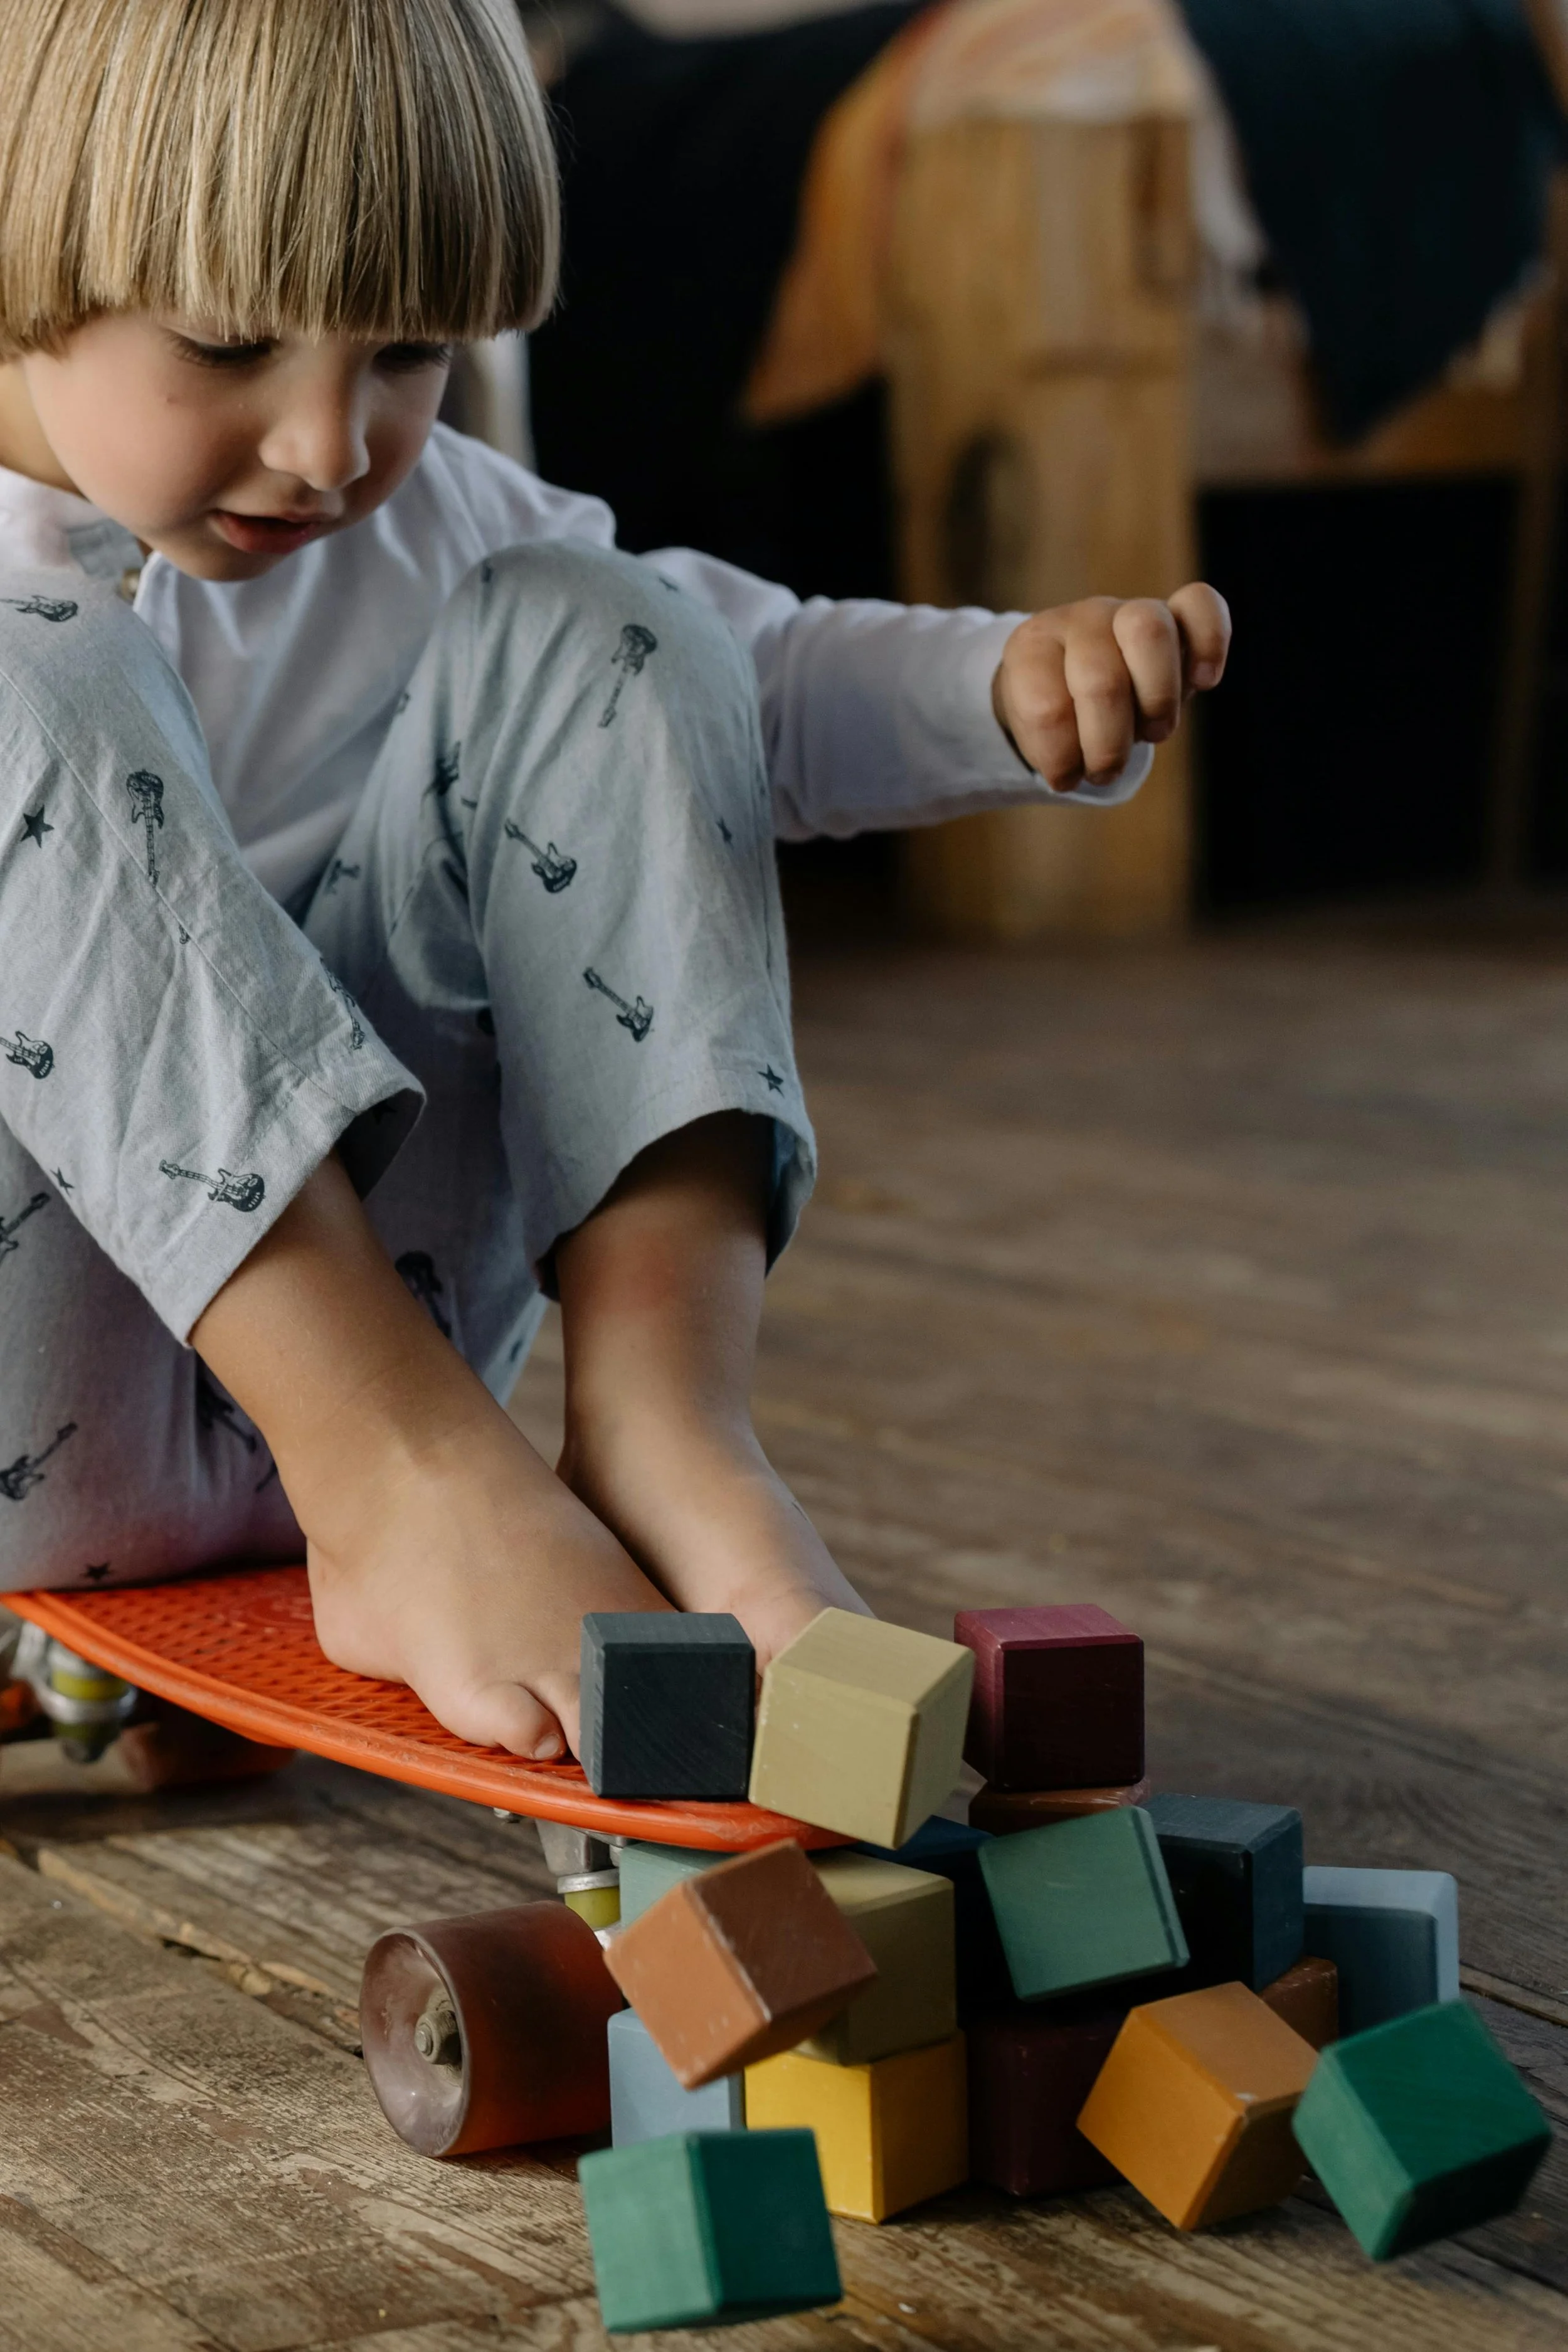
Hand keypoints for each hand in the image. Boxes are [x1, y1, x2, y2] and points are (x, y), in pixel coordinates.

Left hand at [992, 584, 1231, 791]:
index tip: (1063, 776)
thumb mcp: (1039, 735)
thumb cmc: (1060, 714)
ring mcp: (1128, 609)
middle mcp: (1081, 620)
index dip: (1060, 757)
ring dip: (1157, 702)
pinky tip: (1203, 681)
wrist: (1079, 678)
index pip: (1046, 709)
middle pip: (1101, 681)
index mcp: (1033, 648)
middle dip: (1108, 745)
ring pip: (1149, 633)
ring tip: (1152, 733)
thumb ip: (1053, 750)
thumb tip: (1071, 774)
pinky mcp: (1176, 614)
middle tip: (1107, 768)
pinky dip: (1210, 643)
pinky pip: (1202, 604)